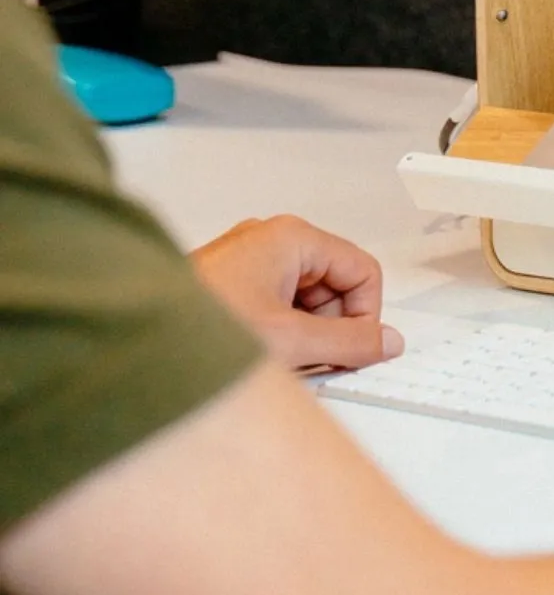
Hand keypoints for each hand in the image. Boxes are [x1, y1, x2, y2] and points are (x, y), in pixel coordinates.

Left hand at [190, 216, 400, 372]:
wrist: (127, 342)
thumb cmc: (196, 329)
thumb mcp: (290, 341)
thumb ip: (350, 343)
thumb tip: (385, 342)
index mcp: (291, 237)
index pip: (362, 271)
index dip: (366, 315)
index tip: (356, 349)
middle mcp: (269, 240)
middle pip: (334, 283)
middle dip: (330, 326)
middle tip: (310, 357)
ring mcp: (246, 260)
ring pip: (305, 297)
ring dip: (303, 332)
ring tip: (276, 357)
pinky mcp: (228, 283)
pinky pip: (276, 304)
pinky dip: (278, 331)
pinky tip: (258, 354)